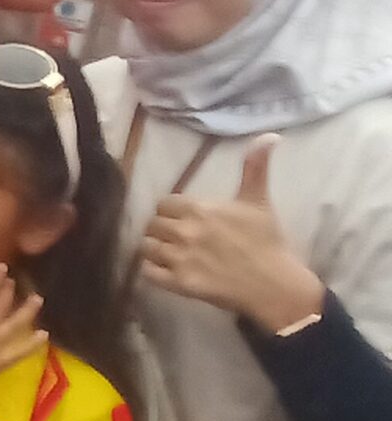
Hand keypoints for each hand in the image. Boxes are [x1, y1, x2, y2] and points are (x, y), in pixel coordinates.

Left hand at [139, 135, 325, 332]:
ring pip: (146, 247)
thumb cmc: (266, 241)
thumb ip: (256, 167)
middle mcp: (184, 231)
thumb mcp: (258, 200)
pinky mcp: (178, 283)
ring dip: (155, 249)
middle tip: (177, 237)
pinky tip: (165, 269)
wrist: (275, 285)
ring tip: (170, 253)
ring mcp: (179, 258)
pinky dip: (152, 270)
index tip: (183, 218)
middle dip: (162, 229)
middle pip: (153, 224)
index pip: (164, 203)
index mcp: (199, 209)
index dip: (171, 211)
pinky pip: (147, 273)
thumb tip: (269, 135)